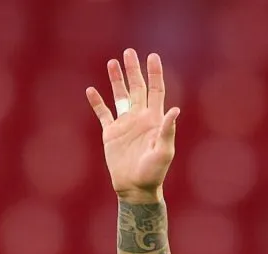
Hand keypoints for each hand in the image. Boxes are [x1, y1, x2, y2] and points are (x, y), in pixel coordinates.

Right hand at [86, 49, 179, 199]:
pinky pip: (103, 114)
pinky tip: (91, 90)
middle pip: (137, 88)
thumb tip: (175, 110)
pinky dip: (97, 102)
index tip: (152, 57)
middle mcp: (140, 118)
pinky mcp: (111, 134)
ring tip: (112, 62)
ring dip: (117, 80)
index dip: (154, 74)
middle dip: (134, 70)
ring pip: (120, 96)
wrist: (136, 188)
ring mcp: (125, 124)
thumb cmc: (153, 172)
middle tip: (130, 52)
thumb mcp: (163, 152)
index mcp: (154, 120)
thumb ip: (167, 130)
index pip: (156, 91)